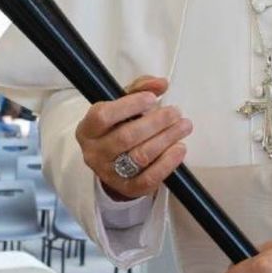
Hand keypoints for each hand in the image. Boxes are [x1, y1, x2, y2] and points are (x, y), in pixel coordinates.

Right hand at [75, 75, 190, 200]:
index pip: (103, 116)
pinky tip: (179, 148)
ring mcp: (109, 173)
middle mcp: (94, 153)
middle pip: (126, 137)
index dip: (129, 105)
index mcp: (88, 129)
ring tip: (183, 127)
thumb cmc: (118, 126)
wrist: (114, 162)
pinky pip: (149, 178)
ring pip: (140, 156)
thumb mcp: (122, 103)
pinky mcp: (127, 188)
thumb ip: (140, 88)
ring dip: (166, 139)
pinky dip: (167, 163)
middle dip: (155, 123)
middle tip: (175, 113)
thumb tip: (161, 83)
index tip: (152, 98)